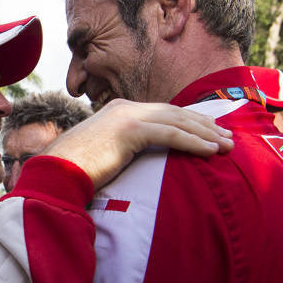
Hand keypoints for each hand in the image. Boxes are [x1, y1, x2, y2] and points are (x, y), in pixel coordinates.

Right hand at [41, 98, 233, 189]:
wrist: (55, 175)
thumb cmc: (77, 173)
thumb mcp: (107, 155)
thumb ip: (127, 151)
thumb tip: (145, 163)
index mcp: (119, 111)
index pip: (164, 113)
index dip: (191, 122)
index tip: (212, 133)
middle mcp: (124, 108)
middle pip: (175, 113)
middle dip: (205, 125)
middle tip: (228, 138)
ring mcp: (126, 116)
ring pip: (177, 121)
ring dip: (206, 134)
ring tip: (227, 146)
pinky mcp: (128, 130)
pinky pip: (170, 134)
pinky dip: (193, 141)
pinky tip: (210, 151)